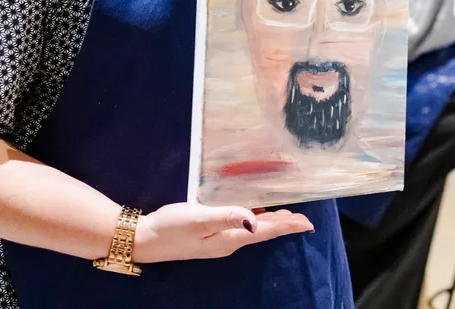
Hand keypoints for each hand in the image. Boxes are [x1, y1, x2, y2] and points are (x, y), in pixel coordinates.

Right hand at [133, 202, 312, 262]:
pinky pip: (239, 226)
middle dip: (284, 224)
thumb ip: (228, 216)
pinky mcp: (209, 234)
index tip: (308, 223)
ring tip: (286, 215)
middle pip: (263, 231)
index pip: (266, 231)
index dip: (288, 225)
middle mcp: (228, 241)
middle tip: (303, 218)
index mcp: (230, 238)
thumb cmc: (172, 227)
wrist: (145, 239)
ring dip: (271, 222)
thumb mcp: (200, 218)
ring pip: (253, 229)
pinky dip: (253, 218)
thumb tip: (255, 220)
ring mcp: (218, 239)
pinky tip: (253, 212)